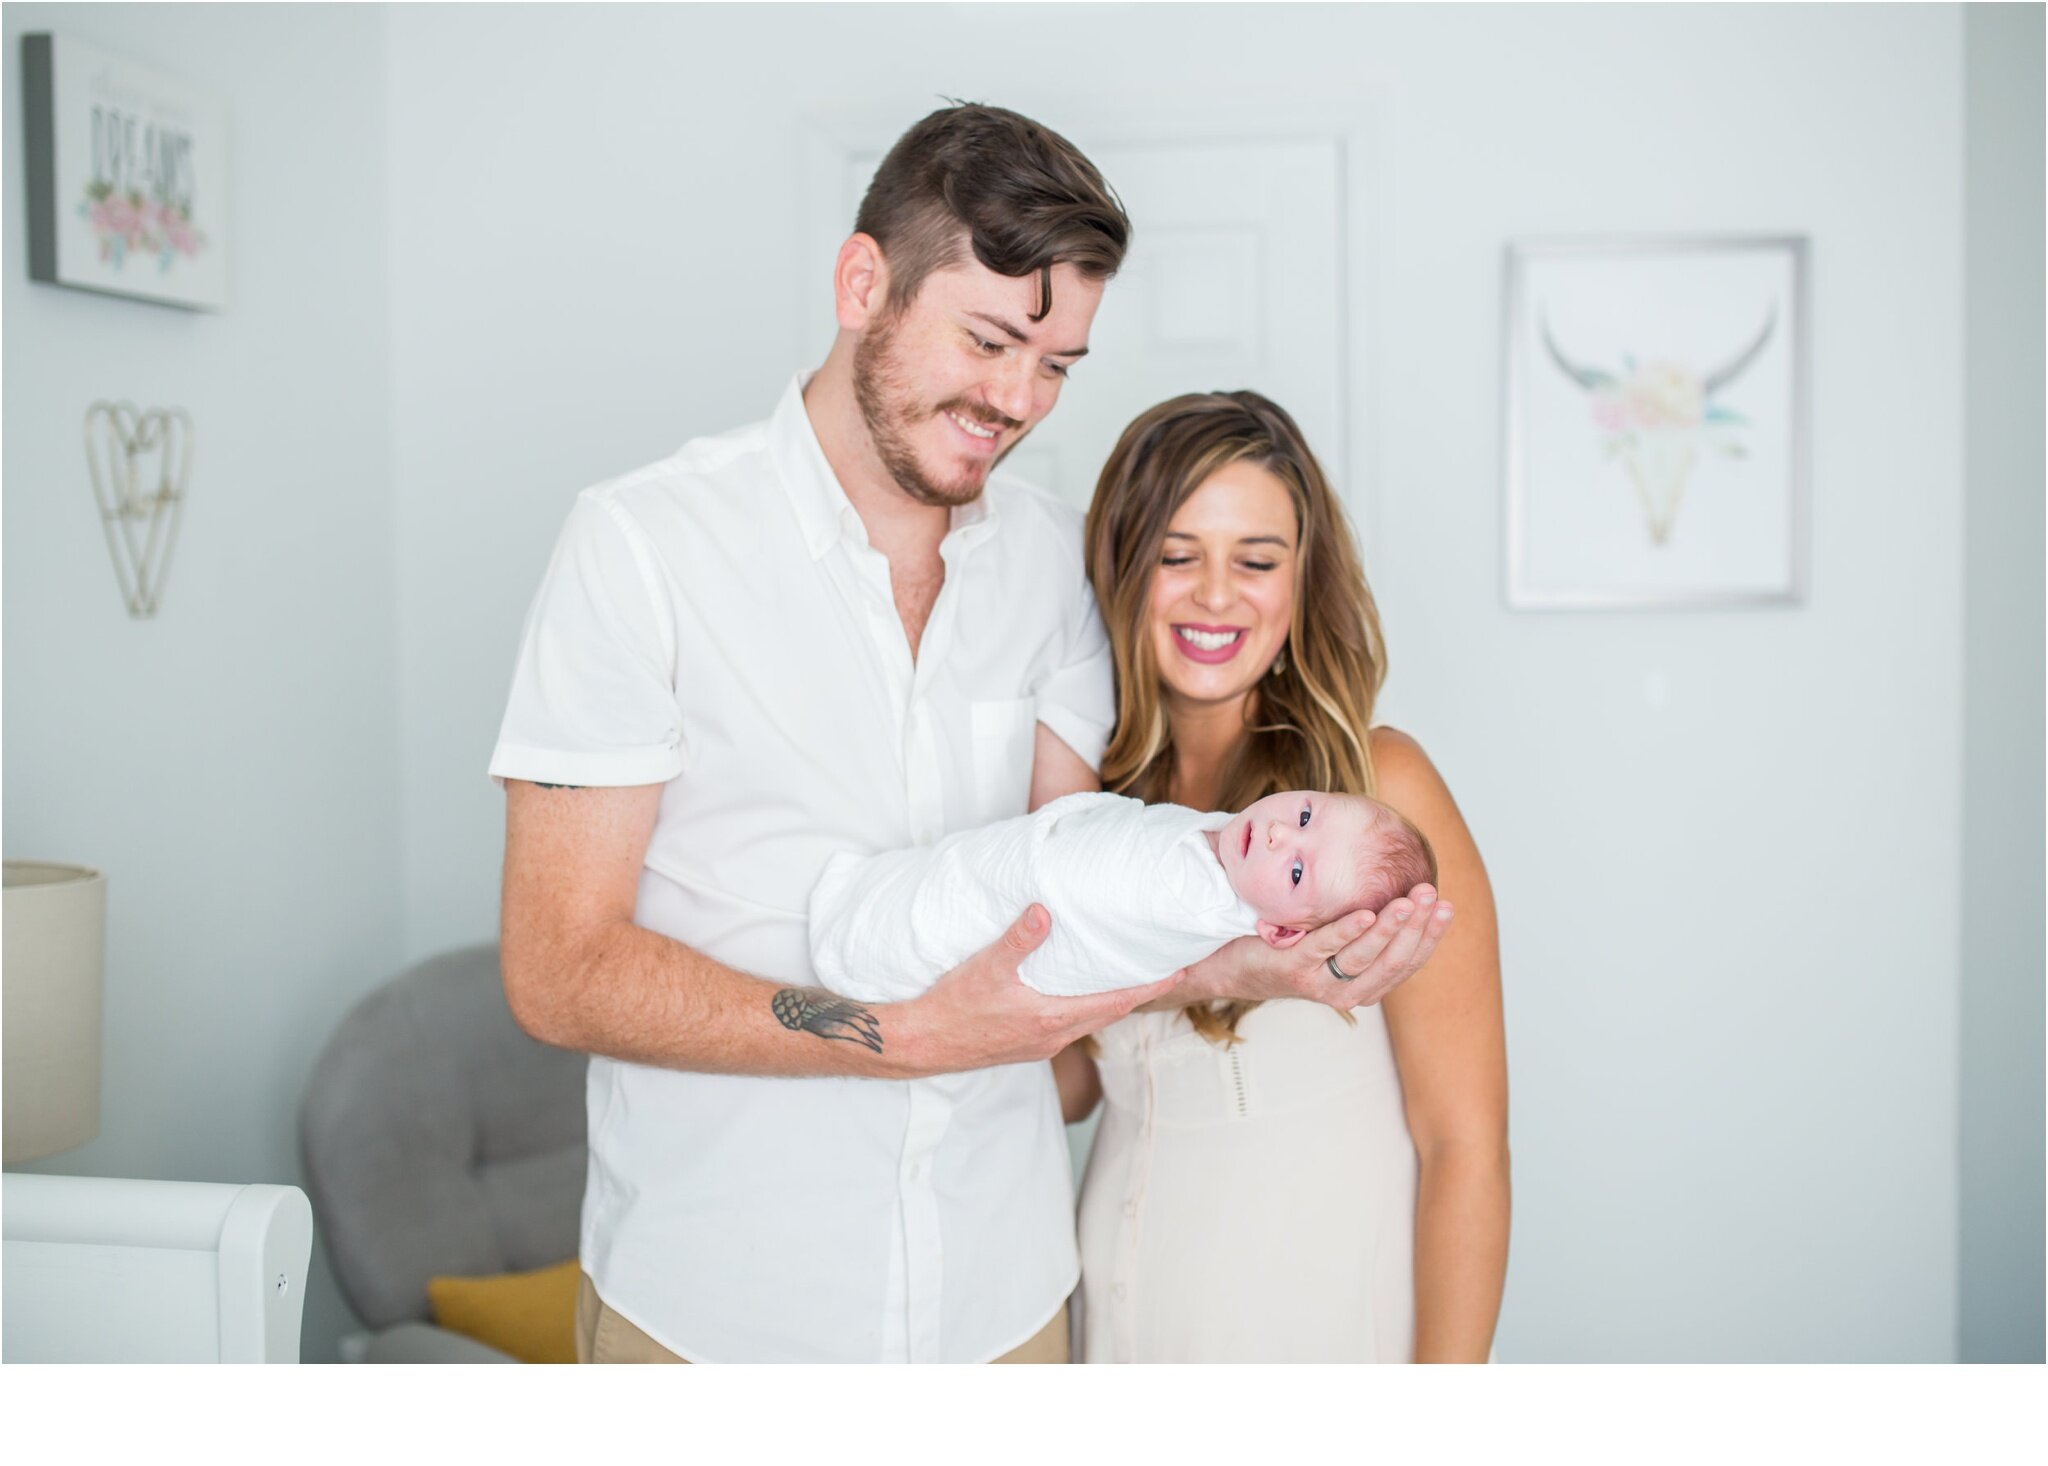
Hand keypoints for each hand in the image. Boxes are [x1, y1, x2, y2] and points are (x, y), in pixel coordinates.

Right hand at [894, 905, 1184, 1075]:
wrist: (921, 1045)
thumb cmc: (952, 1009)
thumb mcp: (985, 968)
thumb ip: (1017, 940)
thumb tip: (1044, 912)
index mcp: (1052, 1018)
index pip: (1117, 1002)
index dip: (1150, 987)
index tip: (1179, 971)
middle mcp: (1054, 1036)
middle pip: (1110, 1013)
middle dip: (1140, 992)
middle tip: (1165, 970)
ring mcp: (1040, 1045)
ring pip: (1089, 1021)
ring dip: (1112, 1001)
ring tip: (1128, 977)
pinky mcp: (1026, 1045)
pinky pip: (1068, 1026)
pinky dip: (1085, 1008)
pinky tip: (1076, 994)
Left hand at [1186, 883, 1453, 1013]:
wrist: (1236, 964)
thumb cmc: (1294, 945)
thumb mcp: (1337, 937)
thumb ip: (1368, 923)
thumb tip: (1404, 878)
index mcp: (1366, 984)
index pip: (1409, 962)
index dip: (1430, 935)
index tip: (1447, 905)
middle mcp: (1348, 992)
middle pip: (1393, 960)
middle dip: (1417, 926)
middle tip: (1431, 894)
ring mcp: (1320, 983)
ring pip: (1364, 956)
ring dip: (1391, 926)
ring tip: (1408, 900)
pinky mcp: (1294, 968)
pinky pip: (1325, 948)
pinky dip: (1347, 931)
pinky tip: (1366, 912)